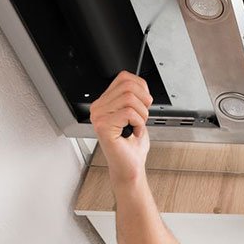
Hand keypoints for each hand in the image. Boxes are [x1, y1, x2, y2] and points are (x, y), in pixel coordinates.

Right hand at [90, 70, 152, 185]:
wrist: (130, 166)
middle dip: (144, 101)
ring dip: (142, 114)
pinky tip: (134, 132)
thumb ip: (134, 96)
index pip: (124, 77)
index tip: (144, 102)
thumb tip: (139, 84)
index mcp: (104, 102)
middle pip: (128, 86)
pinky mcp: (103, 126)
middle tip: (141, 117)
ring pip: (130, 99)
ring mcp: (99, 117)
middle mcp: (98, 108)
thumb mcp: (136, 114)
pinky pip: (129, 113)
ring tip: (137, 126)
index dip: (141, 87)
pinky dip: (139, 124)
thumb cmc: (132, 144)